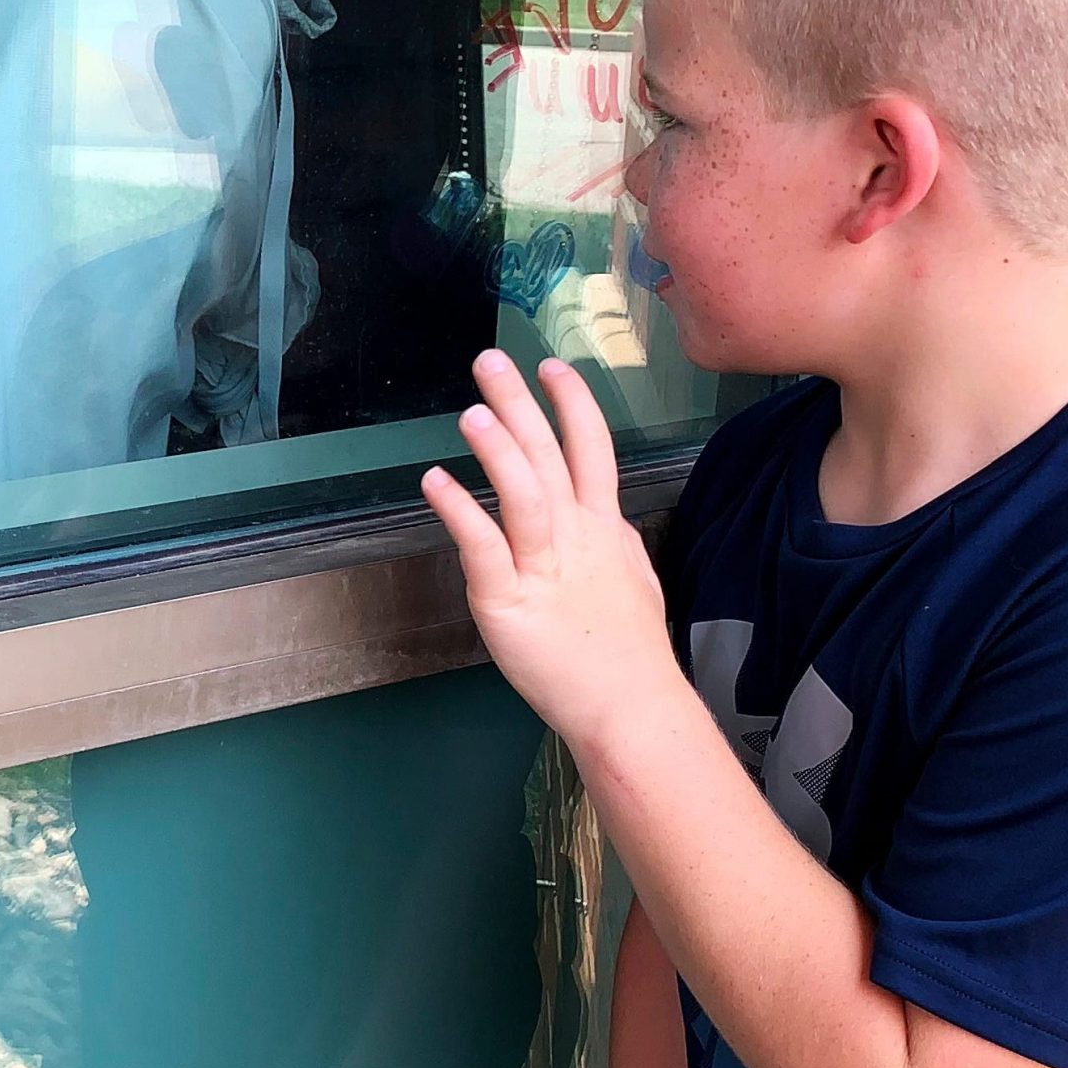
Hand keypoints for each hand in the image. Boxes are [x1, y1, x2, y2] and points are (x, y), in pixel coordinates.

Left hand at [420, 351, 675, 744]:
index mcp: (603, 528)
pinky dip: (460, 512)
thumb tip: (599, 516)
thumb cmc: (628, 651)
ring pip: (523, 495)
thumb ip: (608, 541)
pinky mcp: (509, 603)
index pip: (591, 450)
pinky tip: (436, 482)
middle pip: (550, 457)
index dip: (573, 406)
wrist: (631, 705)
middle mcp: (576, 538)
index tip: (553, 368)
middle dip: (522, 406)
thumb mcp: (631, 578)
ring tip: (473, 410)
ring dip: (498, 449)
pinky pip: (483, 549)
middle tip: (493, 361)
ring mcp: (544, 568)